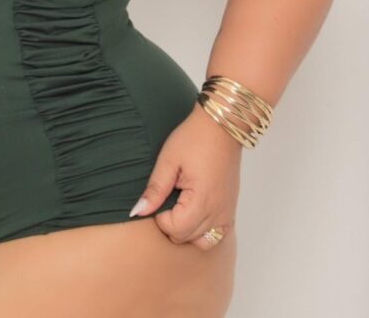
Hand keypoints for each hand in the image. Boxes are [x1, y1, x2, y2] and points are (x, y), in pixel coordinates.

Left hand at [129, 102, 241, 250]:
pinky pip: (218, 235)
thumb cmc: (194, 138)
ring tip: (179, 206)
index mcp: (201, 200)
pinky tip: (193, 212)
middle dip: (171, 224)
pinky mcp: (231, 209)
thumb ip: (154, 189)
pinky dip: (204, 231)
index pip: (175, 229)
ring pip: (202, 242)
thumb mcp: (168, 160)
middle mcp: (218, 212)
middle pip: (187, 238)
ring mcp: (227, 212)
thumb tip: (138, 212)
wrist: (221, 126)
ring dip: (187, 231)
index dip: (160, 217)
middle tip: (167, 198)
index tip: (160, 196)